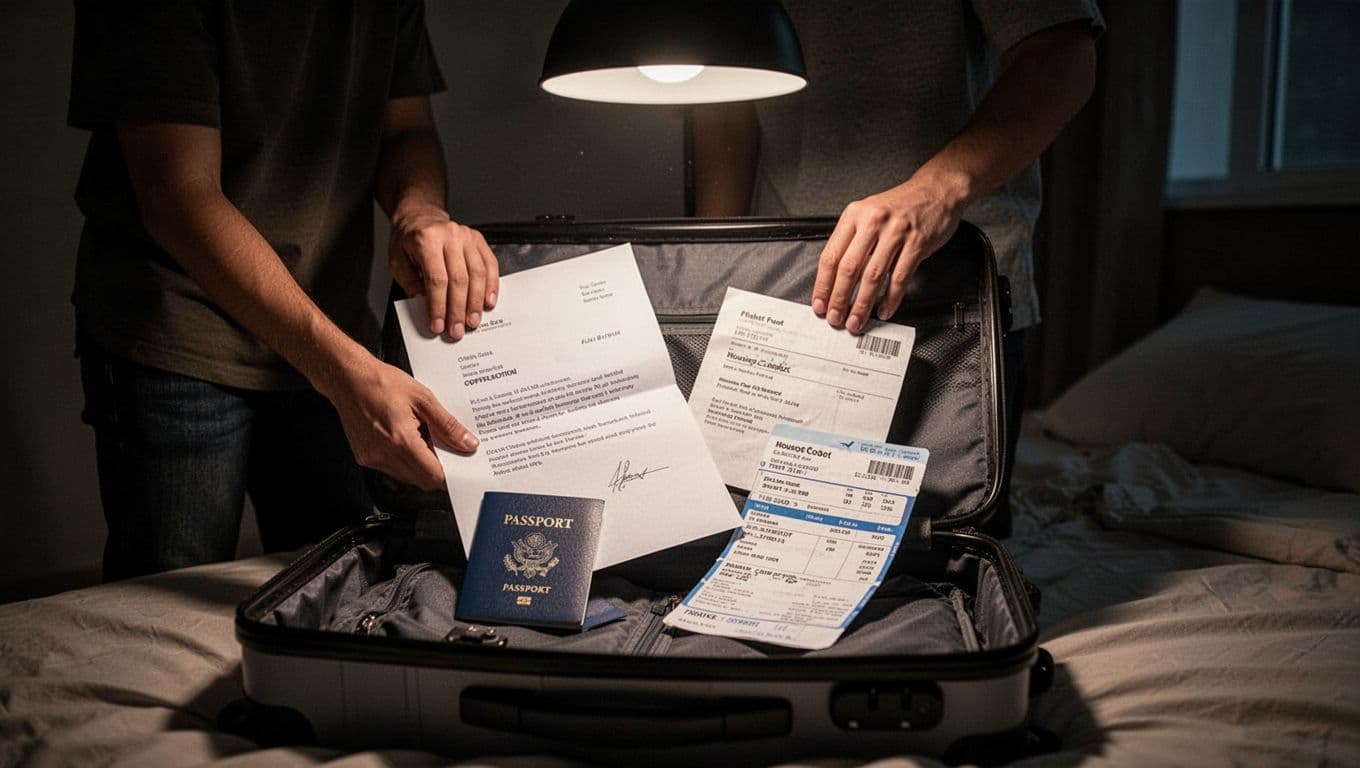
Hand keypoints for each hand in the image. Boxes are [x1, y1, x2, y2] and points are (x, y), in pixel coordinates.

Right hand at [325, 356, 478, 490]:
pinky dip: (405, 461)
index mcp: (400, 440)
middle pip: (421, 480)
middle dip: (437, 469)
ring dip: (421, 466)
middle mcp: (383, 454)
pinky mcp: (364, 457)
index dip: (451, 473)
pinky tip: (408, 440)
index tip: (461, 465)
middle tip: (446, 450)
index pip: (433, 475)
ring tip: (425, 440)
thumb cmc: (380, 382)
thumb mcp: (423, 398)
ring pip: (406, 477)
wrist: (347, 378)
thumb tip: (467, 443)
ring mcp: (371, 458)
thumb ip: (447, 425)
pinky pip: (392, 470)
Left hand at [388, 204, 498, 339]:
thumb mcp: (398, 262)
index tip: (438, 325)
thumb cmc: (408, 241)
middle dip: (458, 309)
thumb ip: (411, 284)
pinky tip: (488, 302)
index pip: (436, 279)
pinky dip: (491, 286)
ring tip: (472, 321)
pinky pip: (490, 265)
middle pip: (459, 279)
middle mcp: (450, 235)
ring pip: (477, 274)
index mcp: (426, 240)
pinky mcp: (479, 240)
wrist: (420, 217)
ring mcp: (467, 236)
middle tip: (457, 330)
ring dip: (476, 302)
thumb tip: (427, 306)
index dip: (439, 306)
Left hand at [813, 174, 963, 333]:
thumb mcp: (868, 213)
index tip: (820, 303)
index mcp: (855, 215)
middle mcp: (873, 221)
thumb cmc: (902, 204)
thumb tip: (836, 278)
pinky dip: (891, 299)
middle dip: (839, 299)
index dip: (823, 284)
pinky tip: (884, 310)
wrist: (937, 190)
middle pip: (848, 268)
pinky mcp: (917, 243)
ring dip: (862, 304)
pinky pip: (900, 277)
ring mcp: (896, 232)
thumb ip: (852, 240)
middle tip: (836, 317)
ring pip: (872, 276)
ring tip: (856, 320)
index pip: (831, 255)